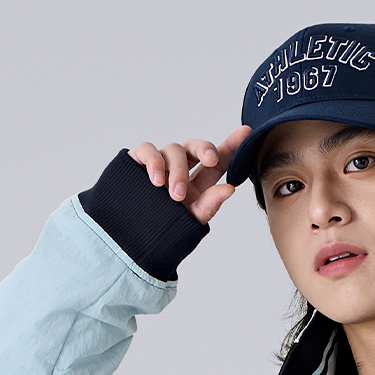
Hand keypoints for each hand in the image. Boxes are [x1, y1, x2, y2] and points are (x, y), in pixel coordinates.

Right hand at [128, 125, 251, 223]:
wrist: (128, 242)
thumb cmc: (161, 231)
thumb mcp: (190, 221)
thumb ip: (209, 205)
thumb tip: (230, 189)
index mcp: (197, 183)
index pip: (217, 161)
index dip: (231, 145)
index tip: (246, 132)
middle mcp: (179, 169)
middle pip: (195, 147)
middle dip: (205, 149)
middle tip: (211, 161)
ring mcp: (159, 165)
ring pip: (173, 150)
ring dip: (178, 169)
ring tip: (175, 193)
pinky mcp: (137, 163)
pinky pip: (147, 150)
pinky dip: (154, 162)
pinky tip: (156, 180)